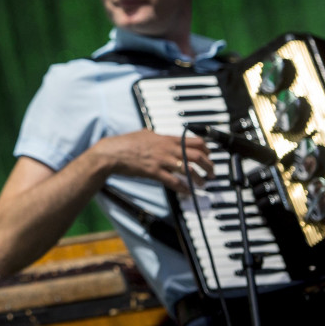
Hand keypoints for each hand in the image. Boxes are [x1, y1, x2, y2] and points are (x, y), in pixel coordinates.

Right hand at [94, 130, 214, 193]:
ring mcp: (162, 160)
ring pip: (189, 169)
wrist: (112, 153)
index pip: (195, 141)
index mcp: (167, 139)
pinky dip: (183, 188)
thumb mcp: (144, 134)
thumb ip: (156, 136)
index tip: (209, 156)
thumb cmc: (126, 143)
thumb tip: (160, 136)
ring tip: (203, 184)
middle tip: (212, 173)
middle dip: (209, 165)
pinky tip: (187, 191)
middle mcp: (167, 148)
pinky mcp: (154, 172)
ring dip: (199, 179)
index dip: (207, 150)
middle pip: (197, 155)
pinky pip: (174, 181)